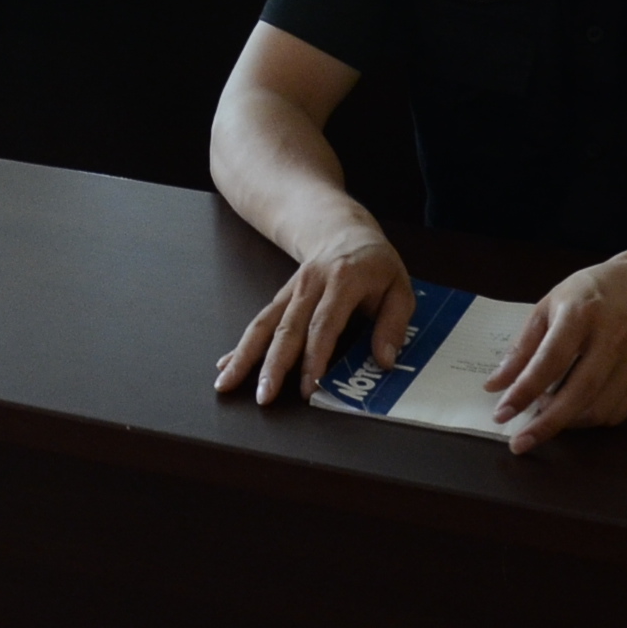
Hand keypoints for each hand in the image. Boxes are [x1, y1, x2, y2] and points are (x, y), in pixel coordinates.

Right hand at [216, 227, 410, 406]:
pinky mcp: (281, 298)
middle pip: (287, 327)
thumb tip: (385, 361)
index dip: (315, 356)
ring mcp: (291, 291)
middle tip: (263, 396)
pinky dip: (241, 346)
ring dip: (245, 355)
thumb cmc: (376, 265)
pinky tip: (225, 365)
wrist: (343, 231)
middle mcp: (310, 285)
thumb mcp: (401, 288)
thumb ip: (394, 325)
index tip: (309, 386)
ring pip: (265, 324)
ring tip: (227, 383)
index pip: (325, 323)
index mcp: (343, 280)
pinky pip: (260, 322)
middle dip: (273, 364)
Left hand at [481, 255, 626, 451]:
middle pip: (579, 392)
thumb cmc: (587, 293)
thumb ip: (522, 347)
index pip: (551, 359)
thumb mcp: (548, 306)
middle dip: (546, 424)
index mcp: (581, 313)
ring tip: (545, 412)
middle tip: (519, 443)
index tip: (501, 413)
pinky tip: (573, 408)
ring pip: (599, 409)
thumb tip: (494, 386)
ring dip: (566, 422)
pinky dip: (589, 419)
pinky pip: (616, 413)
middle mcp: (613, 338)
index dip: (524, 390)